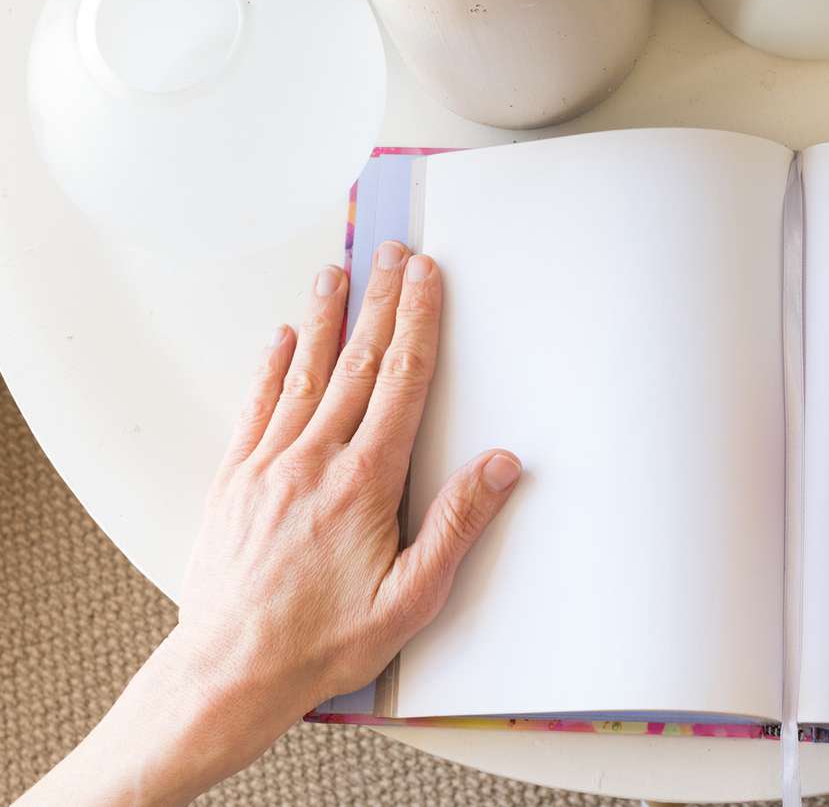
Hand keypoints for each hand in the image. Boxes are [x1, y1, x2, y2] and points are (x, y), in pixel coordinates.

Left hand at [20, 244, 519, 806]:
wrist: (230, 672)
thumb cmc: (324, 641)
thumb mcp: (412, 597)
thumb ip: (458, 524)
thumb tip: (501, 464)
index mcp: (365, 480)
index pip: (402, 381)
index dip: (419, 322)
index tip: (427, 276)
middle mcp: (315, 459)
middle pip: (357, 362)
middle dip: (382, 301)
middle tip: (392, 253)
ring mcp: (268, 465)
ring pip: (304, 373)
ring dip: (325, 317)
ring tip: (337, 271)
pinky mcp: (234, 480)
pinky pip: (256, 408)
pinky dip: (270, 367)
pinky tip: (280, 339)